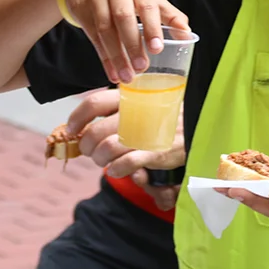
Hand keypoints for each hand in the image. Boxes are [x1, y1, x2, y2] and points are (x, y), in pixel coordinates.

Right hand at [62, 0, 187, 83]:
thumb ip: (167, 14)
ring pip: (106, 29)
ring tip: (127, 77)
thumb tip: (188, 33)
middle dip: (133, 44)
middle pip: (123, 17)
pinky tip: (112, 73)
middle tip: (142, 67)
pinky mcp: (81, 10)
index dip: (152, 27)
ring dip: (117, 56)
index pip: (147, 5)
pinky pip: (93, 37)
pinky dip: (104, 58)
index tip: (157, 48)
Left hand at [66, 89, 185, 211]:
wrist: (197, 124)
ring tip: (104, 161)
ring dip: (99, 160)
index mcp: (130, 97)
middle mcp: (136, 113)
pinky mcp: (156, 152)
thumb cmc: (162, 116)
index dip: (76, 118)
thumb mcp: (142, 104)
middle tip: (91, 151)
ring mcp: (147, 133)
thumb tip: (82, 128)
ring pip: (106, 149)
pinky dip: (115, 170)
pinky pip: (125, 164)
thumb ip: (117, 111)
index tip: (71, 130)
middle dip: (86, 146)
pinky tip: (115, 170)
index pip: (94, 103)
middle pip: (95, 131)